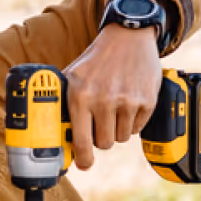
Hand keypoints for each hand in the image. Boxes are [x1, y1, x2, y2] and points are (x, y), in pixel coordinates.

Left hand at [64, 23, 160, 170]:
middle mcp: (104, 100)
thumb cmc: (96, 59)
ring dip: (116, 129)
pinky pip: (137, 129)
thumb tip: (53, 130)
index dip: (83, 158)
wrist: (128, 37)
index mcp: (80, 96)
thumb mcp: (72, 74)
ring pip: (121, 138)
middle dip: (100, 138)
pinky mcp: (147, 101)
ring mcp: (128, 101)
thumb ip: (63, 100)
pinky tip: (127, 103)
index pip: (81, 140)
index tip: (83, 164)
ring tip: (113, 108)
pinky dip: (132, 122)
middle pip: (103, 144)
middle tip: (99, 123)